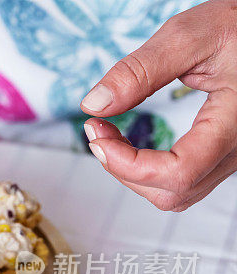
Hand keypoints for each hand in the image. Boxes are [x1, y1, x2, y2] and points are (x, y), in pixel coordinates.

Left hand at [81, 0, 236, 210]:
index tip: (96, 134)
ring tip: (109, 134)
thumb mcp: (189, 36)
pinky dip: (147, 170)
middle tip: (97, 130)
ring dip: (131, 172)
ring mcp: (230, 156)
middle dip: (123, 168)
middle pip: (173, 192)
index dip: (127, 165)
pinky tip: (129, 143)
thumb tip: (94, 104)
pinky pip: (181, 180)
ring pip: (176, 193)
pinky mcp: (220, 154)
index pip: (179, 171)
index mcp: (235, 122)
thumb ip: (140, 70)